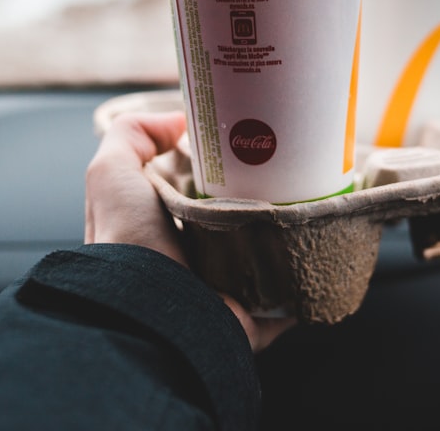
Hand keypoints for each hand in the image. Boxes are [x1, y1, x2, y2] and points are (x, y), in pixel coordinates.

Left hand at [85, 111, 293, 350]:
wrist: (149, 308)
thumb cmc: (126, 239)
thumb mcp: (111, 172)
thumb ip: (132, 135)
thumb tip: (176, 121)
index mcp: (161, 228)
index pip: (197, 191)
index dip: (220, 167)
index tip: (251, 143)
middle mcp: (190, 261)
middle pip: (237, 221)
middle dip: (264, 199)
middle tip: (295, 170)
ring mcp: (223, 291)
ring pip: (266, 258)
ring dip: (289, 238)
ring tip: (317, 205)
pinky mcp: (250, 319)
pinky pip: (289, 303)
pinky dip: (307, 285)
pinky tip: (328, 254)